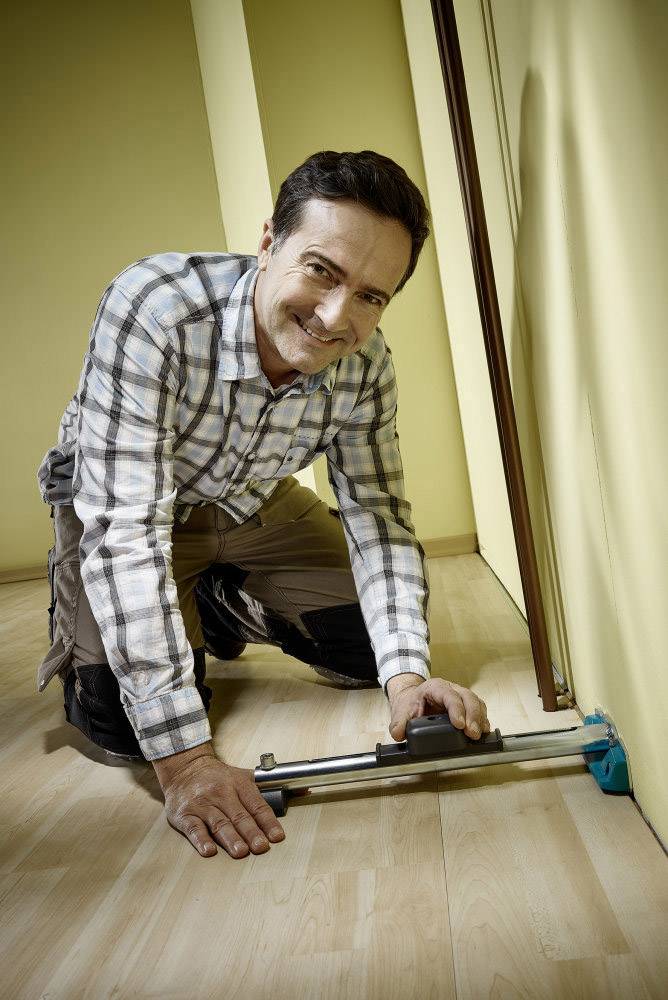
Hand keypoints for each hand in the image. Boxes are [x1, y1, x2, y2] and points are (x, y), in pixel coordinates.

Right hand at [152, 742, 284, 858]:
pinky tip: (208, 850)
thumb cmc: (218, 777)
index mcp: (239, 784)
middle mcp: (221, 793)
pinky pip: (193, 828)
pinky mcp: (184, 814)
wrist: (185, 768)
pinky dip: (201, 840)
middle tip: (261, 847)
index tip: (277, 836)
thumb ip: (271, 787)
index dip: (268, 821)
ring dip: (230, 838)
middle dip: (251, 832)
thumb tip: (305, 790)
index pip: (257, 804)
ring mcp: (202, 804)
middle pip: (239, 815)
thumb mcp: (245, 776)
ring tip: (241, 851)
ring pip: (218, 822)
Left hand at [387, 676, 490, 741]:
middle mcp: (451, 689)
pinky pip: (479, 710)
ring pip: (476, 702)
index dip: (456, 709)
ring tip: (478, 735)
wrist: (414, 699)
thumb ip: (398, 724)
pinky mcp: (467, 706)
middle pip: (467, 697)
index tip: (459, 724)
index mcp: (435, 687)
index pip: (449, 695)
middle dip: (472, 716)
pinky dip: (482, 721)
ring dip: (479, 719)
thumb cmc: (411, 703)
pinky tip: (482, 732)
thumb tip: (398, 734)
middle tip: (472, 734)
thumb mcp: (401, 712)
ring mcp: (461, 696)